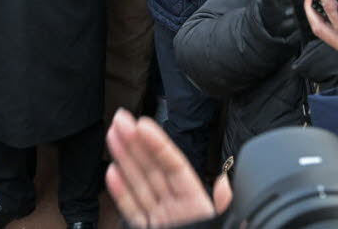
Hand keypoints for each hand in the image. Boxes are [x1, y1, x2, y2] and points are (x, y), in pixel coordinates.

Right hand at [105, 109, 230, 228]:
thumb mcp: (222, 222)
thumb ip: (223, 204)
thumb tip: (226, 183)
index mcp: (195, 203)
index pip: (173, 166)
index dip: (157, 144)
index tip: (143, 124)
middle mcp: (175, 208)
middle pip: (152, 169)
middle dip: (134, 142)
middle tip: (121, 119)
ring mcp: (159, 219)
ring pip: (138, 184)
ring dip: (124, 158)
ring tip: (113, 134)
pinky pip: (131, 209)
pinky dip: (120, 191)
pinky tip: (112, 171)